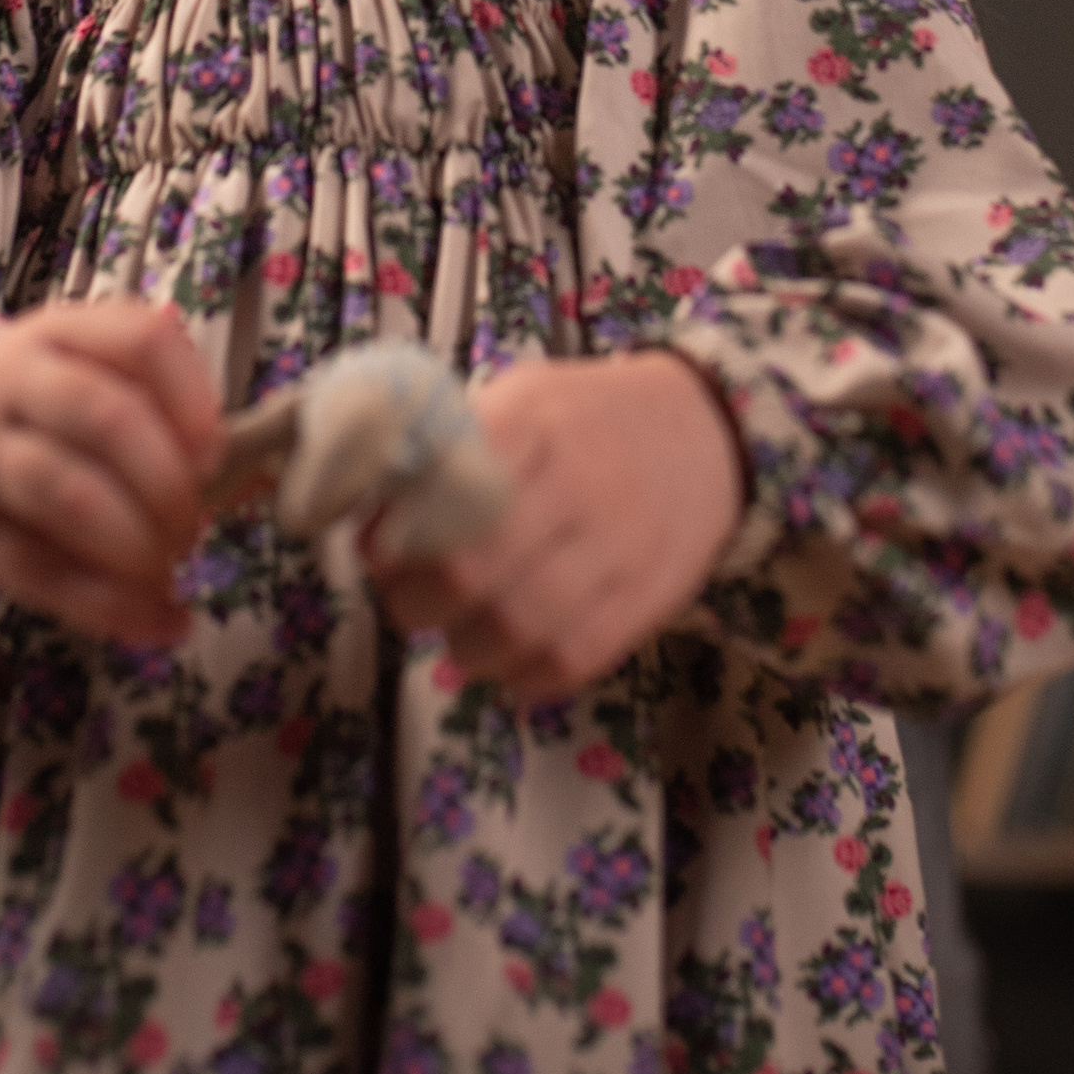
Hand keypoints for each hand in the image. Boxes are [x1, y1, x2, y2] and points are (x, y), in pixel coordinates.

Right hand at [0, 299, 220, 644]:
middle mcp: (11, 379)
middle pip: (107, 417)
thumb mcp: (82, 386)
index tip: (215, 455)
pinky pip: (45, 572)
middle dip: (168, 484)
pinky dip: (113, 606)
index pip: (142, 340)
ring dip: (138, 545)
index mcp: (60, 333)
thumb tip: (240, 475)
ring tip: (168, 570)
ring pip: (71, 494)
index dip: (193, 399)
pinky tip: (158, 621)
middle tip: (193, 529)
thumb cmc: (34, 425)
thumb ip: (155, 413)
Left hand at [368, 353, 743, 696]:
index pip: (443, 488)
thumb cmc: (588, 419)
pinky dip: (521, 675)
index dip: (393, 532)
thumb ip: (451, 442)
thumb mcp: (521, 398)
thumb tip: (365, 501)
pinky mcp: (646, 602)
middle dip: (415, 598)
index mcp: (534, 421)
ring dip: (464, 646)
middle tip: (408, 597)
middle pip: (469, 566)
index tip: (376, 546)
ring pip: (515, 627)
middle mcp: (579, 483)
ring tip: (458, 630)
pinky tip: (508, 656)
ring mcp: (619, 548)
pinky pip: (570, 663)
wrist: (708, 435)